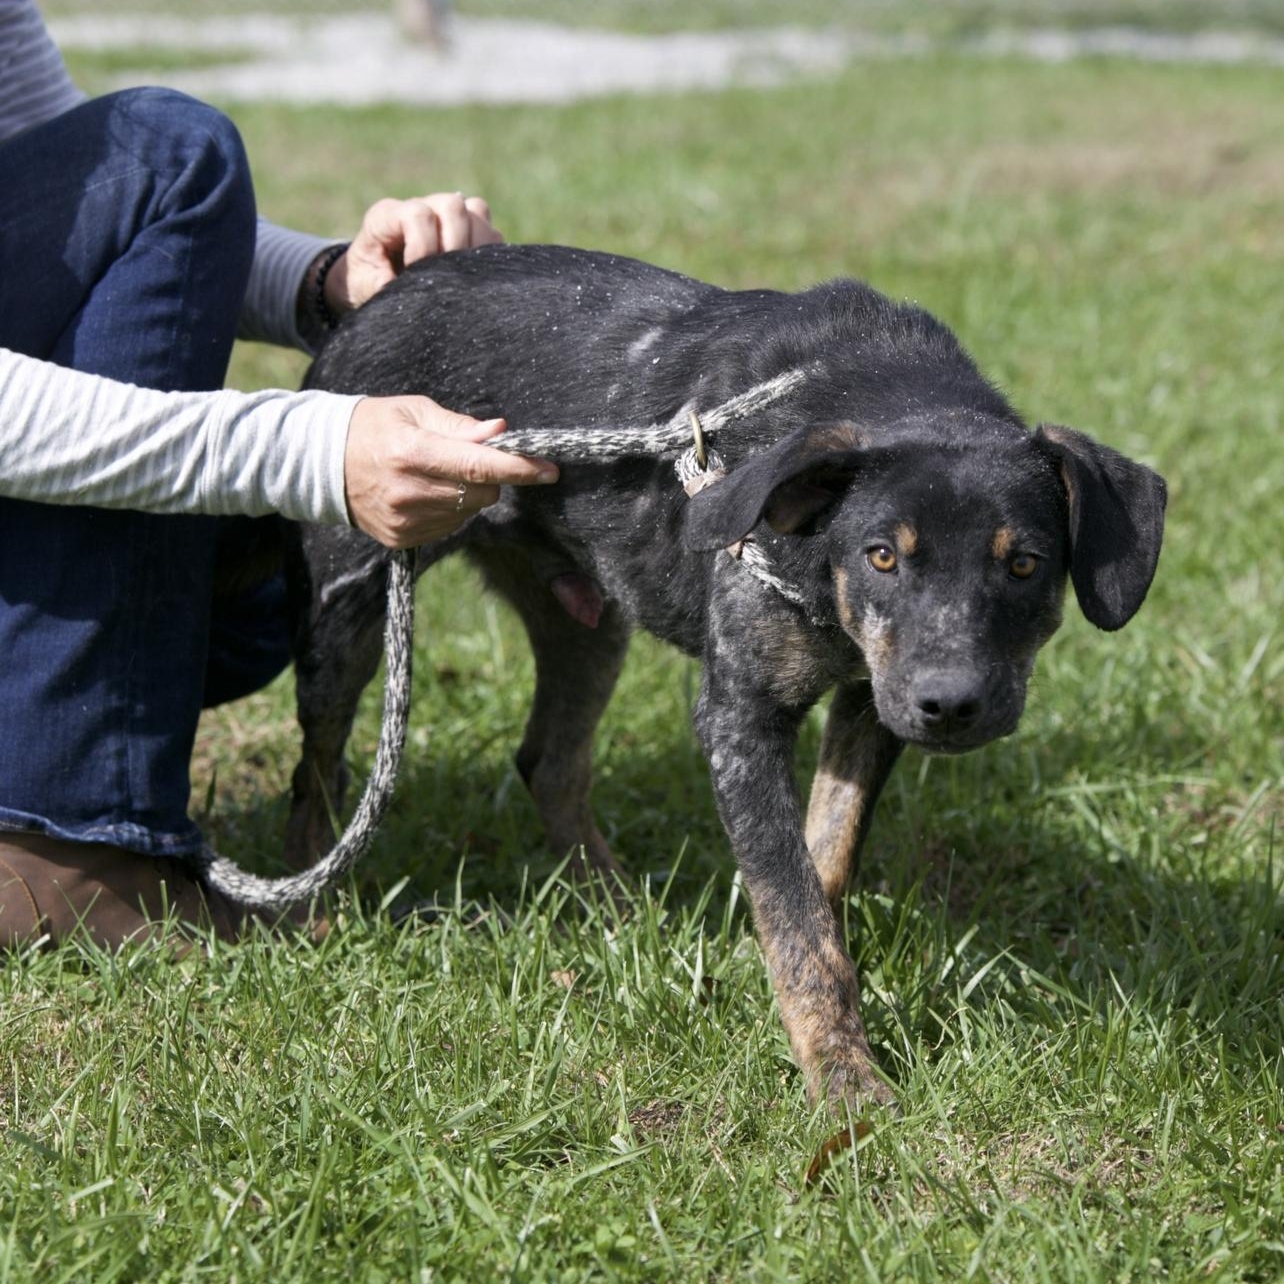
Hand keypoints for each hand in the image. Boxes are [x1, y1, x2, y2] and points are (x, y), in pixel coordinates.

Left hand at [327, 192, 501, 314]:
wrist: (374, 282)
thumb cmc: (368, 285)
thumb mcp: (367, 289)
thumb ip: (386, 288)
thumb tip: (421, 295)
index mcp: (387, 216)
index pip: (417, 214)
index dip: (422, 247)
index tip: (415, 274)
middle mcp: (420, 206)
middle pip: (453, 205)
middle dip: (454, 244)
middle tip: (445, 275)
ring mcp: (446, 215)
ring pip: (476, 211)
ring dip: (475, 247)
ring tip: (460, 275)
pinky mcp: (468, 229)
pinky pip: (491, 230)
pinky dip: (488, 253)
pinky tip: (472, 275)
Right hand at [343, 396, 556, 547]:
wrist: (323, 463)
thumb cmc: (375, 427)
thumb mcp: (414, 411)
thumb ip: (460, 426)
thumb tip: (501, 432)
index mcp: (412, 452)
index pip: (479, 465)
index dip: (519, 469)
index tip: (549, 469)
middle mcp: (409, 492)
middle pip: (481, 492)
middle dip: (491, 476)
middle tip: (473, 458)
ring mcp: (405, 521)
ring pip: (469, 512)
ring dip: (469, 494)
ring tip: (438, 474)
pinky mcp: (402, 540)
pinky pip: (449, 527)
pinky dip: (450, 510)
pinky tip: (426, 493)